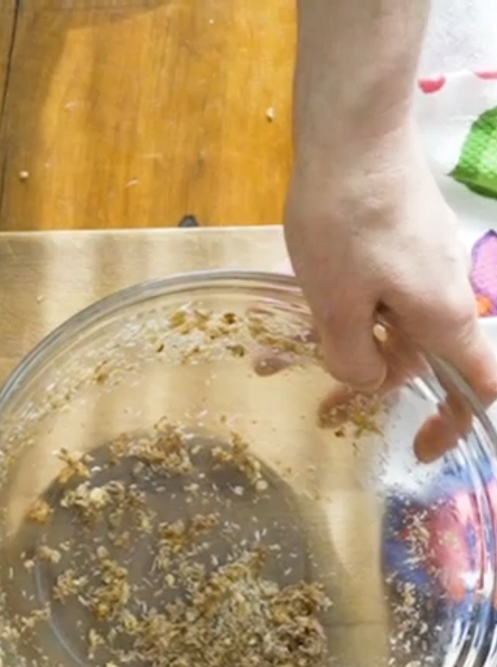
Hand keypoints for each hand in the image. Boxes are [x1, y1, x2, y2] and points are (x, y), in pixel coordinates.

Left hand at [285, 122, 496, 460]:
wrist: (352, 134)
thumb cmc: (345, 222)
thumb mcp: (335, 306)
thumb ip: (353, 356)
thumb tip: (370, 382)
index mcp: (441, 316)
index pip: (476, 384)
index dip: (454, 422)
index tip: (421, 449)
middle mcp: (444, 290)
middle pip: (418, 355)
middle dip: (369, 384)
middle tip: (322, 411)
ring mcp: (424, 259)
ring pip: (388, 321)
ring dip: (340, 344)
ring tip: (274, 361)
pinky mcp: (402, 236)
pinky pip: (377, 288)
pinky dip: (341, 308)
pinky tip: (290, 313)